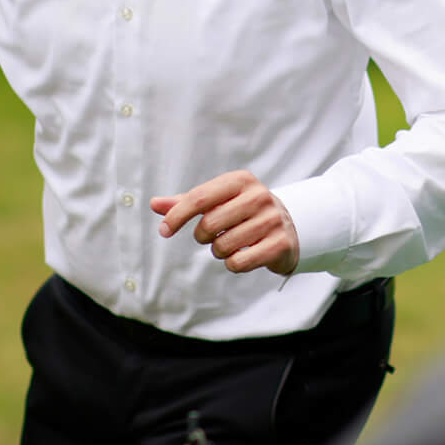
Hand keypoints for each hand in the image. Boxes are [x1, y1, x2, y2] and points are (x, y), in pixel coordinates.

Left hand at [151, 170, 299, 276]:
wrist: (290, 226)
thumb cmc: (244, 212)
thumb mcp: (219, 201)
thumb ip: (187, 202)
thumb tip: (154, 203)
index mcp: (240, 180)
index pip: (199, 197)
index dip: (177, 216)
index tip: (164, 231)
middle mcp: (259, 196)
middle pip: (209, 224)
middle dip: (202, 237)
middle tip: (211, 237)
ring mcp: (271, 219)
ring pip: (223, 246)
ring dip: (219, 251)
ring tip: (230, 244)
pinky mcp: (279, 243)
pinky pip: (239, 262)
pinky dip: (233, 264)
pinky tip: (243, 255)